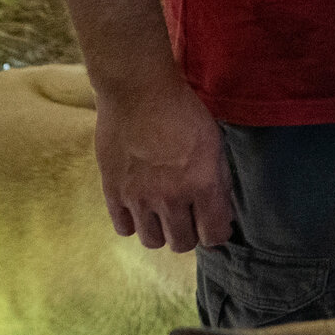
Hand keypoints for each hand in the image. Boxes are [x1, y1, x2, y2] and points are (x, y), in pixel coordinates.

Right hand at [93, 72, 233, 251]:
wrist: (139, 91)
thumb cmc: (183, 110)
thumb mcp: (214, 142)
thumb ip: (218, 180)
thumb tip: (220, 211)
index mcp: (202, 184)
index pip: (214, 235)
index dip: (217, 232)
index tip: (214, 224)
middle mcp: (171, 198)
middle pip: (182, 243)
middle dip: (190, 233)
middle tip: (189, 217)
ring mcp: (139, 198)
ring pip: (153, 242)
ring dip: (162, 231)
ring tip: (164, 214)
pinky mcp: (114, 193)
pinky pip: (125, 229)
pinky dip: (134, 223)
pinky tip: (140, 207)